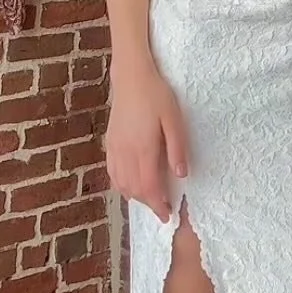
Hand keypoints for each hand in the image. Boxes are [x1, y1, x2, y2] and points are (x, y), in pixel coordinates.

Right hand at [105, 56, 188, 222]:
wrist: (131, 77)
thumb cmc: (156, 95)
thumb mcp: (173, 119)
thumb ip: (177, 147)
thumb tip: (181, 174)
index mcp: (143, 149)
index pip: (149, 186)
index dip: (158, 204)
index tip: (167, 216)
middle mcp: (126, 153)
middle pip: (134, 189)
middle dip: (148, 204)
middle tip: (162, 210)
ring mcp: (115, 148)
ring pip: (121, 183)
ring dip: (135, 197)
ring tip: (150, 199)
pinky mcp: (110, 143)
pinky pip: (112, 172)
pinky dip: (121, 185)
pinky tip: (130, 185)